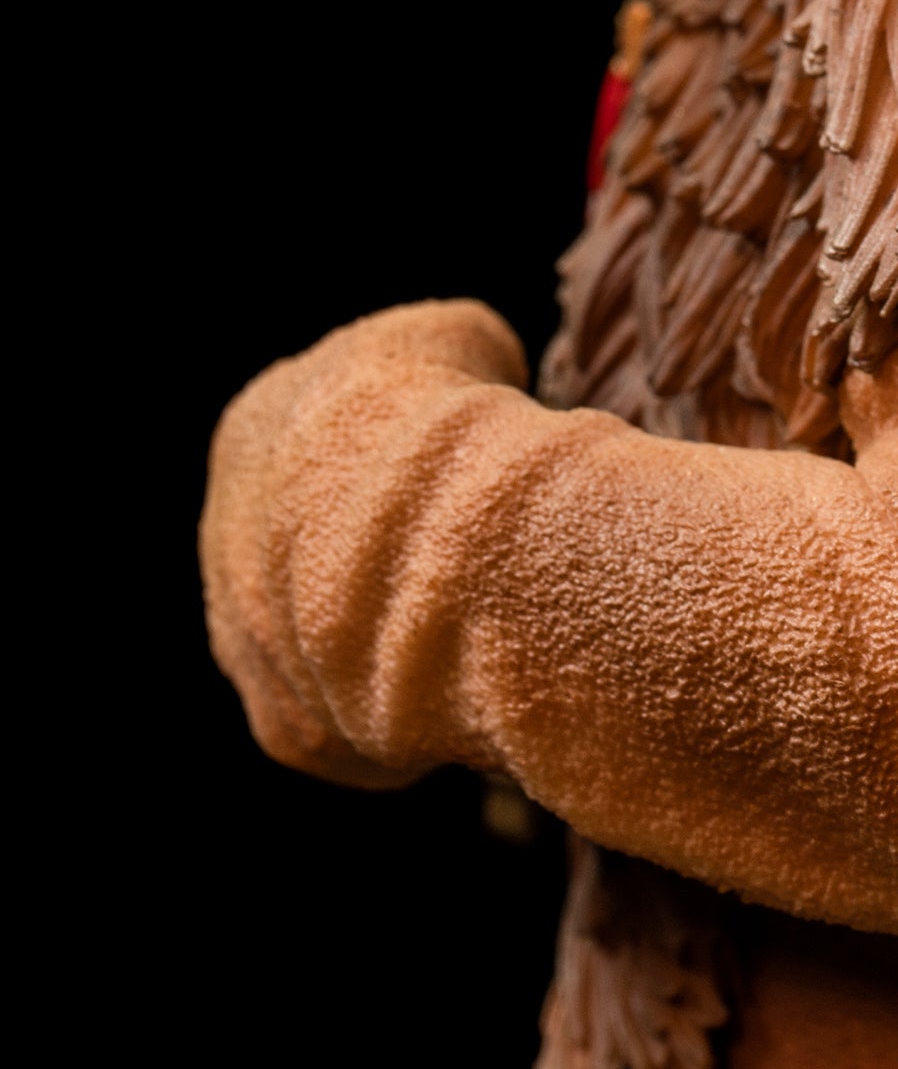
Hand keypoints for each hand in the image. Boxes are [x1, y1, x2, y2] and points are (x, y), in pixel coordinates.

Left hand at [200, 300, 527, 787]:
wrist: (425, 534)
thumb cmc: (443, 415)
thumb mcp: (461, 339)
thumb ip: (453, 366)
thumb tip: (486, 382)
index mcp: (254, 432)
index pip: (339, 442)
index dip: (419, 452)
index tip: (481, 463)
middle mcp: (225, 545)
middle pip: (327, 552)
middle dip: (403, 554)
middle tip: (493, 552)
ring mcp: (249, 647)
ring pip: (340, 646)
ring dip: (410, 635)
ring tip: (500, 616)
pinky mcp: (293, 730)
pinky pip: (368, 724)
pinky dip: (427, 708)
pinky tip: (482, 679)